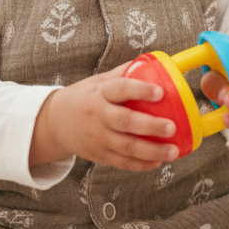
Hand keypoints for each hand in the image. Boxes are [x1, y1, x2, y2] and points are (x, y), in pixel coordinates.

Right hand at [30, 63, 181, 171]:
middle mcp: (98, 116)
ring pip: (126, 147)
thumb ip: (124, 74)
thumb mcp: (99, 81)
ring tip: (173, 151)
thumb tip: (155, 63)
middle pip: (125, 122)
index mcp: (100, 93)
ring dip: (152, 151)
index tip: (160, 92)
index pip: (120, 89)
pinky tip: (158, 161)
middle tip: (171, 127)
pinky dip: (141, 164)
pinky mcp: (100, 155)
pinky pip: (122, 163)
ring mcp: (98, 138)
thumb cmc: (85, 98)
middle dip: (150, 126)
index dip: (140, 90)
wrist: (55, 122)